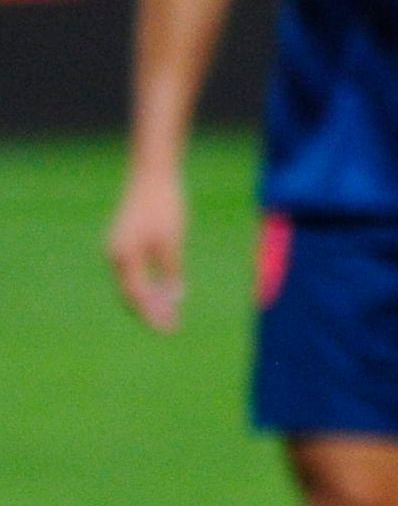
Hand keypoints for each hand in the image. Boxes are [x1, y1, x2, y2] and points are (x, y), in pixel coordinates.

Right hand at [106, 169, 185, 331]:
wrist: (152, 175)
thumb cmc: (165, 206)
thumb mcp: (172, 241)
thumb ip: (171, 271)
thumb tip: (173, 299)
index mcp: (125, 257)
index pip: (138, 297)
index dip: (154, 316)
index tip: (171, 330)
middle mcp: (115, 255)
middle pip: (130, 295)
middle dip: (150, 313)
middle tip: (171, 327)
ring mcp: (117, 249)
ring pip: (130, 285)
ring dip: (147, 301)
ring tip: (168, 315)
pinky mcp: (123, 243)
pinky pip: (132, 273)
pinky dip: (146, 286)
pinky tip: (162, 293)